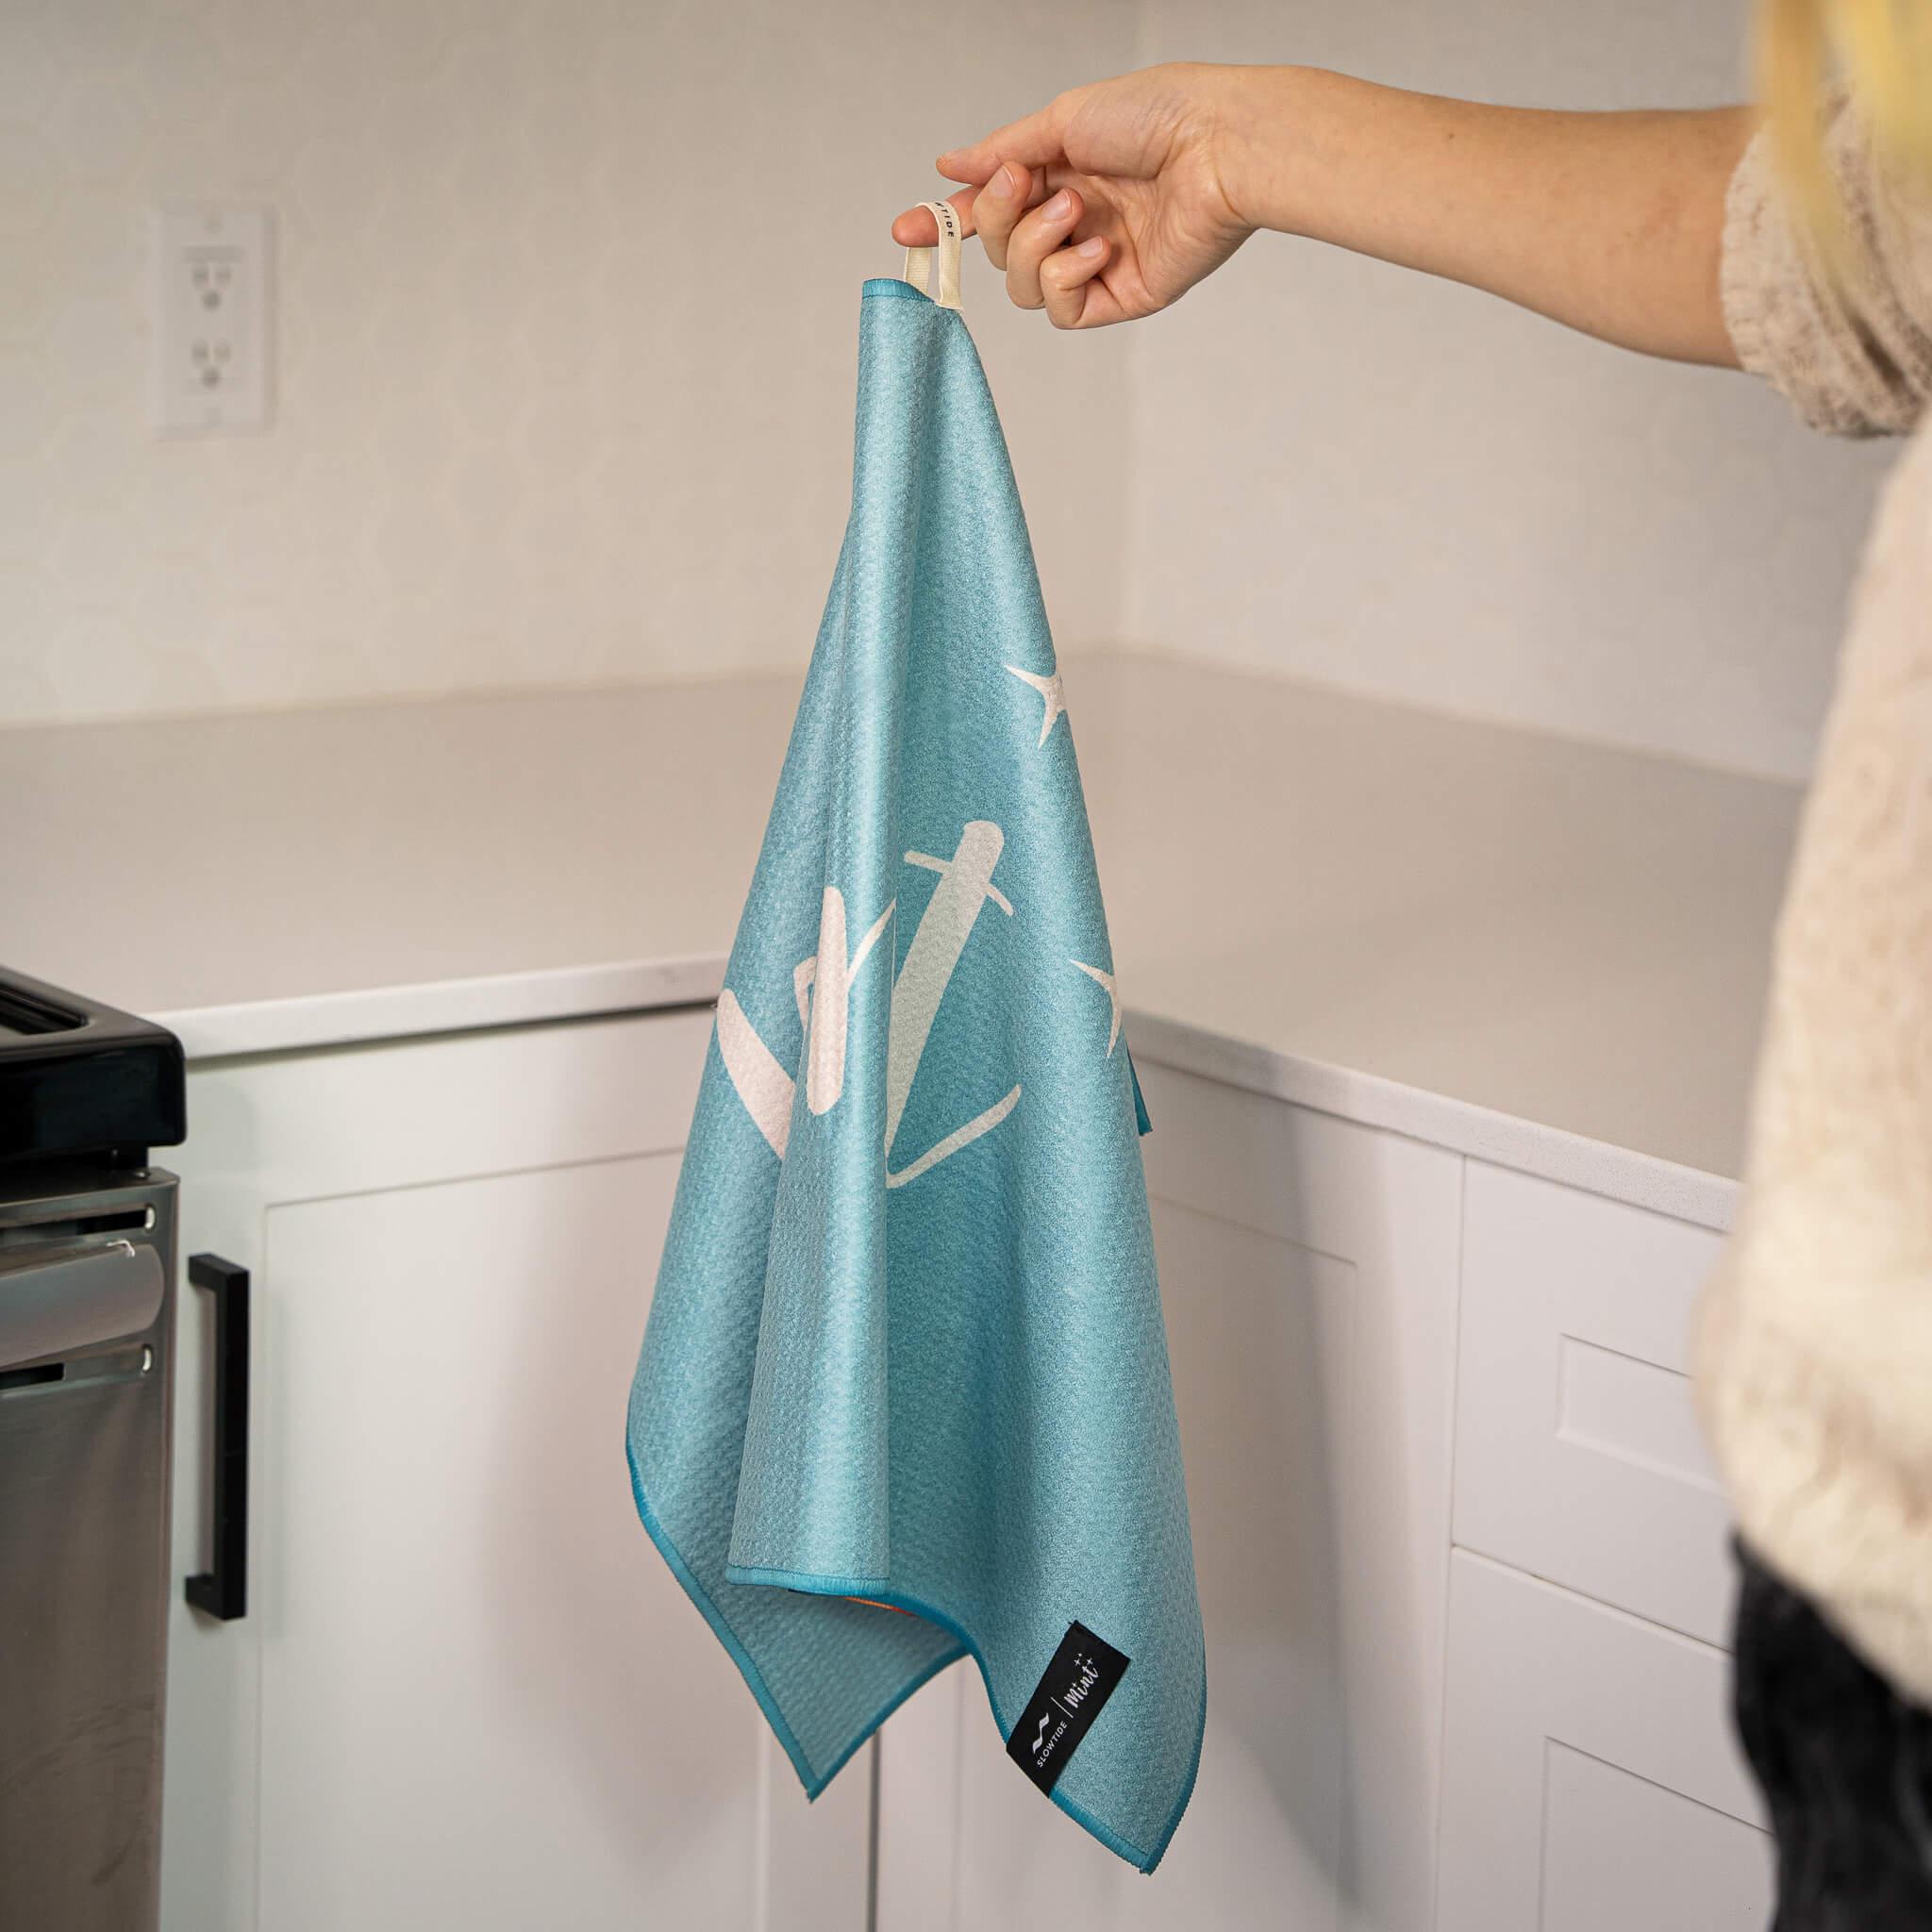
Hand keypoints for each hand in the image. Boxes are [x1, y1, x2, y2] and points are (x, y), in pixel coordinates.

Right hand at [891, 64, 1265, 329]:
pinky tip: (1099, 248)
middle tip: (1025, 183)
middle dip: (998, 218)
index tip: (907, 228)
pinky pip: (1062, 310)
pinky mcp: (1123, 296)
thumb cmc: (1159, 115)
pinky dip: (1067, 278)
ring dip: (1035, 246)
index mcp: (1063, 174)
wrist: (1219, 145)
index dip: (949, 223)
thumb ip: (1001, 151)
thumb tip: (950, 164)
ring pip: (1024, 286)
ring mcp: (1098, 262)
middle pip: (1000, 251)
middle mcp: (1078, 221)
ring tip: (1076, 210)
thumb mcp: (1063, 118)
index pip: (992, 210)